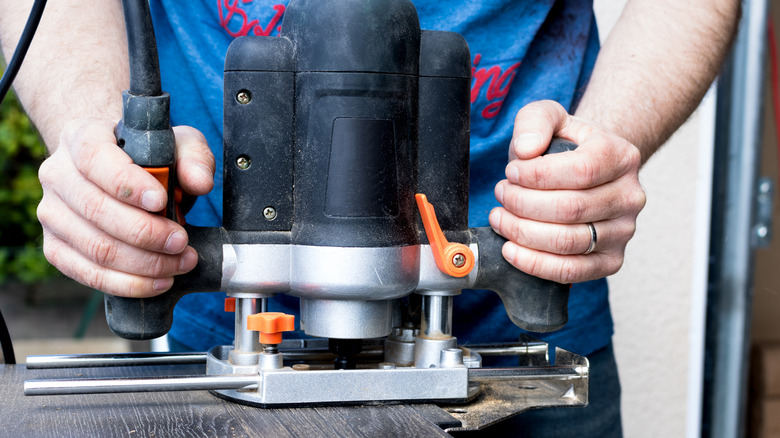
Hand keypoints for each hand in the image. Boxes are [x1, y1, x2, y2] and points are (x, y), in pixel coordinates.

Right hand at [37, 119, 214, 296]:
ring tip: (180, 263)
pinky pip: (87, 273)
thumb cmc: (149, 156)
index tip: (162, 202)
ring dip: (144, 264)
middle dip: (146, 233)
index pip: (95, 159)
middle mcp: (57, 174)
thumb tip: (200, 182)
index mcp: (81, 137)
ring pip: (95, 247)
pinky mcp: (55, 246)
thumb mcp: (177, 144)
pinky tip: (158, 282)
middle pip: (96, 210)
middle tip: (182, 242)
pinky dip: (127, 283)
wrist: (117, 170)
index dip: (128, 185)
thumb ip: (193, 157)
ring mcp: (51, 213)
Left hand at [488, 100, 645, 283]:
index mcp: (621, 156)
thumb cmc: (564, 147)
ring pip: (567, 242)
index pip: (580, 171)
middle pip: (570, 209)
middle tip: (501, 194)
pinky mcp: (611, 261)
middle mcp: (630, 196)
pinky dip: (534, 264)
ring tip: (501, 217)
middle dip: (523, 204)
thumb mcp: (550, 118)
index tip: (510, 172)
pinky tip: (510, 249)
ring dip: (522, 232)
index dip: (536, 176)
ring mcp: (624, 232)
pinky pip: (571, 271)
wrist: (586, 173)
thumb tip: (526, 150)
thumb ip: (535, 120)